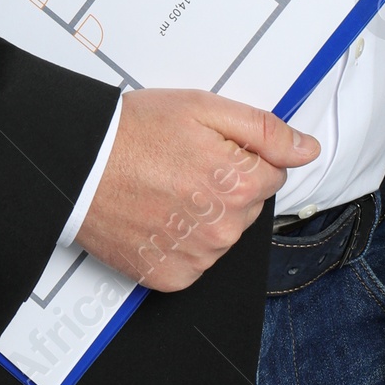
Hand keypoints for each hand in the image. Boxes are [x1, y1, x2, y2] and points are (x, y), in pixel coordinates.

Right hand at [77, 89, 317, 289]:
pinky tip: (157, 216)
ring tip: (164, 189)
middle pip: (247, 206)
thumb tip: (306, 148)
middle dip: (224, 185)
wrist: (78, 165)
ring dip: (202, 215)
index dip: (240, 156)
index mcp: (242, 184)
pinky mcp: (171, 276)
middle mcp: (225, 227)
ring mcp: (198, 256)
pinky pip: (194, 260)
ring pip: (221, 233)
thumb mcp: (204, 108)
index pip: (271, 173)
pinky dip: (179, 242)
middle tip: (181, 165)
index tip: (207, 148)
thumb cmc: (133, 133)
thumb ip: (264, 130)